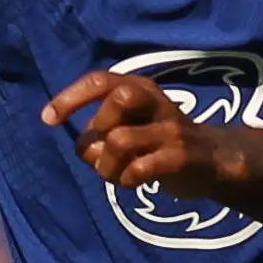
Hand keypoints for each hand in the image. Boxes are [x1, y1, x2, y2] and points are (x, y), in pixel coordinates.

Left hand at [43, 70, 214, 196]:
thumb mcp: (133, 122)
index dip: (70, 98)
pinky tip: (132, 182)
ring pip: (121, 140)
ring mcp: (171, 129)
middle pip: (117, 99)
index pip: (100, 80)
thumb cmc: (161, 140)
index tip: (48, 119)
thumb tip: (83, 146)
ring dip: (105, 165)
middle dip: (98, 128)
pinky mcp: (181, 157)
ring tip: (114, 174)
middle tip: (100, 150)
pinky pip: (140, 169)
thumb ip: (104, 127)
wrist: (214, 159)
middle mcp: (157, 102)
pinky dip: (126, 180)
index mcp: (141, 88)